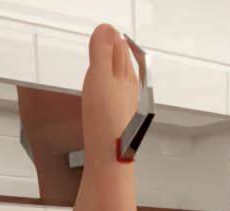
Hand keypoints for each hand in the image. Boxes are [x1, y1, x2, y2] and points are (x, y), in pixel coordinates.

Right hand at [77, 25, 140, 162]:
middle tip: (110, 42)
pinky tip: (108, 96)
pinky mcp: (120, 123)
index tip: (108, 32)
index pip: (120, 50)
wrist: (110, 160)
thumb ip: (102, 53)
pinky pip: (118, 100)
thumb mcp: (100, 79)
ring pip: (123, 83)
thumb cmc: (105, 122)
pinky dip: (113, 91)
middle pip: (124, 65)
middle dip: (117, 53)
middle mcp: (129, 91)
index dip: (113, 40)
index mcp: (125, 76)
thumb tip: (107, 30)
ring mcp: (126, 107)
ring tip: (111, 64)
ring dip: (116, 71)